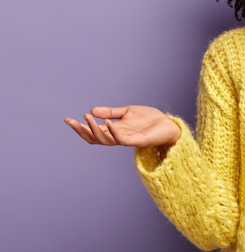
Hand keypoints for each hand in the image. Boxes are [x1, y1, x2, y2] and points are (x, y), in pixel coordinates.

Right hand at [65, 105, 180, 146]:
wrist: (168, 125)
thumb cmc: (149, 120)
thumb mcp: (127, 112)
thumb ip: (110, 113)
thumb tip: (92, 110)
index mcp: (114, 130)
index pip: (93, 132)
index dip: (80, 127)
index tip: (67, 119)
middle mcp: (118, 137)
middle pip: (95, 138)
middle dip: (82, 130)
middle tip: (71, 121)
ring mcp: (127, 140)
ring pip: (105, 140)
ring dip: (95, 130)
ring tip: (87, 118)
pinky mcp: (138, 141)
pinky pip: (122, 139)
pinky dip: (113, 131)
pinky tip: (107, 122)